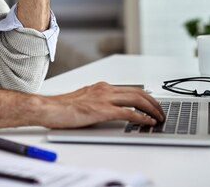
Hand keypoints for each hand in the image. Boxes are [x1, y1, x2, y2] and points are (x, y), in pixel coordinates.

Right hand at [40, 82, 165, 128]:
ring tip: (159, 118)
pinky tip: (148, 122)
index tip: (153, 104)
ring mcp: (104, 98)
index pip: (130, 89)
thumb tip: (109, 110)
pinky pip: (128, 113)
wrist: (48, 108)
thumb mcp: (83, 101)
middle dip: (153, 102)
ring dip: (151, 109)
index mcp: (101, 87)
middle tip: (161, 112)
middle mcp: (105, 89)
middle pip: (138, 92)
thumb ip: (97, 102)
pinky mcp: (101, 110)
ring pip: (137, 99)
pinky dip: (141, 117)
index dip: (145, 97)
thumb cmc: (61, 107)